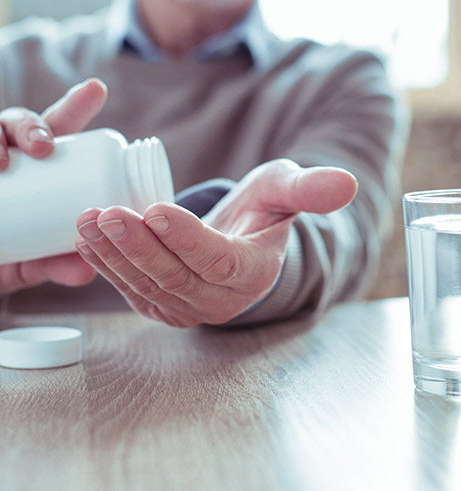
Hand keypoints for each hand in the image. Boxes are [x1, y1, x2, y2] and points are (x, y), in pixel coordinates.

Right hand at [0, 79, 107, 294]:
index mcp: (39, 164)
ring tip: (2, 162)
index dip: (76, 104)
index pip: (59, 126)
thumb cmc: (6, 257)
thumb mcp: (33, 263)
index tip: (97, 89)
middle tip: (43, 147)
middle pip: (21, 122)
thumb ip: (57, 264)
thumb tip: (87, 271)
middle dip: (32, 126)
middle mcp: (10, 155)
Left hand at [75, 159, 357, 326]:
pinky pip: (130, 288)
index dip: (187, 239)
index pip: (217, 261)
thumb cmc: (263, 210)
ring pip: (145, 284)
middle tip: (108, 212)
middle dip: (137, 246)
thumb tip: (346, 183)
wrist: (241, 238)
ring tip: (87, 220)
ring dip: (112, 254)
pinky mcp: (160, 305)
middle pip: (173, 276)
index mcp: (252, 273)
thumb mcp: (286, 190)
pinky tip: (84, 238)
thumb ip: (310, 189)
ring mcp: (186, 307)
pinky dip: (105, 263)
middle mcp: (219, 300)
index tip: (157, 209)